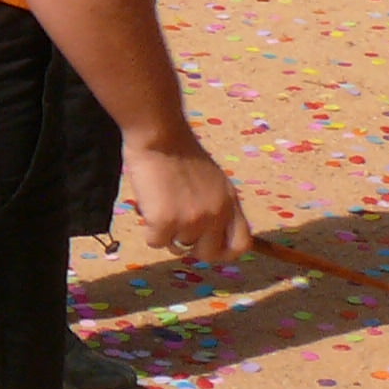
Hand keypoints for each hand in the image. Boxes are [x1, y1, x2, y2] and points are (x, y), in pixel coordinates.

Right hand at [123, 133, 252, 263]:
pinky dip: (148, 228)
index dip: (226, 253)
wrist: (160, 135)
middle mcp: (216, 214)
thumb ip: (215, 204)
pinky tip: (148, 205)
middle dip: (191, 247)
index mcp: (230, 202)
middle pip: (208, 253)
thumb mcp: (212, 179)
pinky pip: (155, 242)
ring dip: (165, 231)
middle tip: (176, 232)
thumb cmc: (179, 151)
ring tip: (159, 203)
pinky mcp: (165, 221)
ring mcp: (192, 220)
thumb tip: (206, 232)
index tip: (209, 249)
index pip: (241, 244)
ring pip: (177, 246)